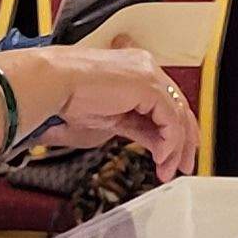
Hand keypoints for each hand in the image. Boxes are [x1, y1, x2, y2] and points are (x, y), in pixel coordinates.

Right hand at [36, 48, 198, 176]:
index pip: (166, 102)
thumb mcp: (112, 118)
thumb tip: (155, 145)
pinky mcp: (148, 86)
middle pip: (178, 107)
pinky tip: (160, 157)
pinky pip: (170, 119)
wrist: (54, 84)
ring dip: (175, 148)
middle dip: (184, 141)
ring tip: (167, 169)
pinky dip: (169, 142)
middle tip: (182, 165)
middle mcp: (146, 68)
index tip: (172, 153)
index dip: (173, 131)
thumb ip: (137, 127)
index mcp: (136, 71)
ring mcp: (149, 75)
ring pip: (178, 115)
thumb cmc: (68, 97)